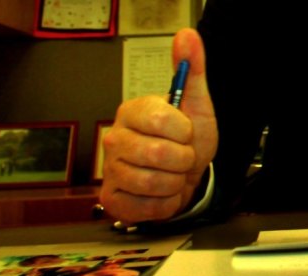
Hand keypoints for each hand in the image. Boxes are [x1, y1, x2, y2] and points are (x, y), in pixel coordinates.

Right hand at [99, 28, 217, 223]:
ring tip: (172, 175)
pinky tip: (162, 193)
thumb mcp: (195, 105)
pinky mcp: (113, 198)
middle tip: (182, 158)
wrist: (185, 175)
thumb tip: (187, 36)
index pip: (163, 121)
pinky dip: (163, 204)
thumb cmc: (186, 140)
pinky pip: (145, 208)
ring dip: (174, 183)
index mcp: (134, 111)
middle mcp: (116, 138)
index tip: (186, 133)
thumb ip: (192, 71)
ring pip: (153, 183)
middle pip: (159, 155)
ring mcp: (111, 169)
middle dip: (183, 161)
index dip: (185, 133)